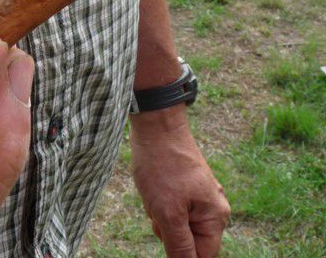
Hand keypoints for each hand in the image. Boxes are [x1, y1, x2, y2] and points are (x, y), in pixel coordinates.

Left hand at [130, 106, 229, 257]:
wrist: (156, 126)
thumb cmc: (162, 166)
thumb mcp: (167, 212)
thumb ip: (180, 246)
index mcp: (216, 217)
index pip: (202, 255)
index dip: (180, 252)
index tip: (163, 228)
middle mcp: (214, 208)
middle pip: (187, 238)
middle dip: (167, 229)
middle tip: (159, 206)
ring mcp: (200, 195)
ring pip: (176, 222)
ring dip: (160, 214)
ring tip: (155, 192)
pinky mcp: (187, 186)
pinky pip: (171, 206)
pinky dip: (159, 202)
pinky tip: (154, 185)